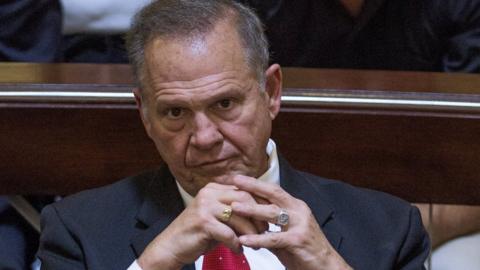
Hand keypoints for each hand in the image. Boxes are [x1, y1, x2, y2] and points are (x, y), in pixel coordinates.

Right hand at [138, 182, 266, 269]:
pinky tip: (238, 250)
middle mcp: (209, 193)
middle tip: (265, 231)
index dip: (260, 203)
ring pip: (239, 217)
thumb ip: (235, 212)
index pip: (244, 190)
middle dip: (258, 216)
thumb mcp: (217, 218)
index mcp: (213, 188)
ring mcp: (205, 206)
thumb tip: (262, 214)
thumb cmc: (198, 234)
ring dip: (250, 233)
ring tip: (255, 244)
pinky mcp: (203, 222)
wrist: (171, 246)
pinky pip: (229, 233)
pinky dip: (236, 244)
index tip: (270, 216)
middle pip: (244, 199)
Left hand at [226, 175, 351, 269]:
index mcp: (296, 207)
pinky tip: (244, 240)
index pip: (274, 190)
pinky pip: (274, 238)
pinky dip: (258, 239)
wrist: (327, 267)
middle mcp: (299, 211)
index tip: (239, 179)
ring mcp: (300, 224)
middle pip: (274, 193)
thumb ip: (269, 229)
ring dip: (252, 209)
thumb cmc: (306, 252)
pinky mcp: (298, 240)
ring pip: (273, 212)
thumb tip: (249, 225)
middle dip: (253, 186)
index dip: (257, 184)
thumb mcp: (285, 235)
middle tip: (234, 181)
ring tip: (234, 208)